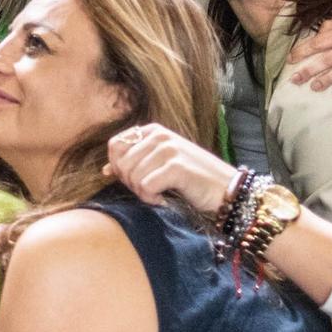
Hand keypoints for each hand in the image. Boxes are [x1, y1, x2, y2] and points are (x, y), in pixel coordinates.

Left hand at [106, 124, 235, 215]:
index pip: (115, 146)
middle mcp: (160, 135)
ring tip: (160, 196)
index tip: (134, 181)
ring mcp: (169, 149)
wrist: (227, 189)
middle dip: (130, 183)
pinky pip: (146, 186)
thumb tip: (105, 170)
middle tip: (148, 192)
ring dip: (143, 194)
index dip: (117, 168)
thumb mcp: (161, 164)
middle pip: (121, 162)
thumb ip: (135, 162)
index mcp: (153, 130)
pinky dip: (152, 199)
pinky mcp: (176, 167)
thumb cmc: (193, 179)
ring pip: (132, 176)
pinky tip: (165, 200)